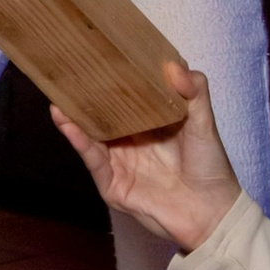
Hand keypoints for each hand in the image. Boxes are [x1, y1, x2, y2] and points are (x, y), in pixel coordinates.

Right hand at [53, 64, 239, 248]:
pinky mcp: (112, 185)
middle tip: (68, 70)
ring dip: (74, 117)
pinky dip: (79, 141)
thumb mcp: (204, 123)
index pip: (126, 98)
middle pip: (103, 116)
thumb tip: (173, 64)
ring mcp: (119, 164)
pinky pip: (93, 159)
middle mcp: (130, 142)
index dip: (113, 80)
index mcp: (150, 125)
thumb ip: (194, 92)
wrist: (212, 214)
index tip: (100, 55)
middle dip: (85, 97)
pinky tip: (67, 123)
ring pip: (91, 136)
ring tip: (58, 96)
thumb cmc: (210, 167)